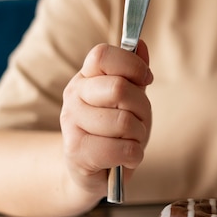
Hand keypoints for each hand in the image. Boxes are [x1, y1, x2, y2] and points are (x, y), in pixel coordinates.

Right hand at [60, 41, 152, 196]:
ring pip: (124, 121)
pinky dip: (134, 155)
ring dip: (138, 135)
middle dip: (141, 108)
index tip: (145, 80)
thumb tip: (140, 43)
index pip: (103, 55)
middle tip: (137, 121)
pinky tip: (126, 157)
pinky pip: (122, 149)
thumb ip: (135, 72)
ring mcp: (71, 125)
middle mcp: (73, 97)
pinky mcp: (77, 153)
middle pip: (119, 88)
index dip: (132, 66)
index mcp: (86, 78)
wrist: (95, 172)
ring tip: (129, 141)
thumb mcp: (131, 99)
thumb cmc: (116, 132)